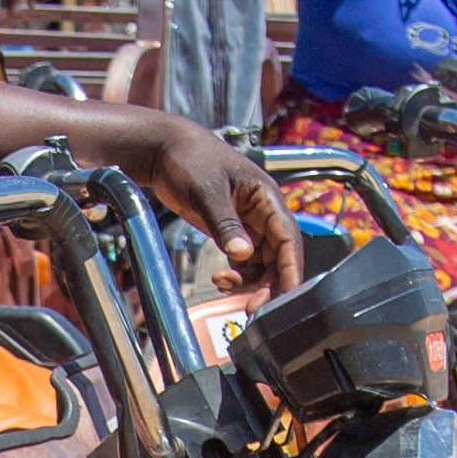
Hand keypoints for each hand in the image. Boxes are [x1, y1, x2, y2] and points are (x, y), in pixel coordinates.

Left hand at [139, 117, 297, 293]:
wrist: (165, 150)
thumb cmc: (190, 159)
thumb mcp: (208, 192)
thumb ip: (226, 224)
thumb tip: (243, 254)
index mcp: (267, 197)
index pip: (288, 238)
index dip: (291, 268)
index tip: (290, 293)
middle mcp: (263, 213)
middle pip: (278, 257)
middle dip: (269, 283)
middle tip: (254, 307)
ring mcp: (248, 224)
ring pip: (261, 263)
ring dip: (250, 282)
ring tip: (226, 288)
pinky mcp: (232, 232)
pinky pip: (243, 262)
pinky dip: (236, 276)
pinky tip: (220, 280)